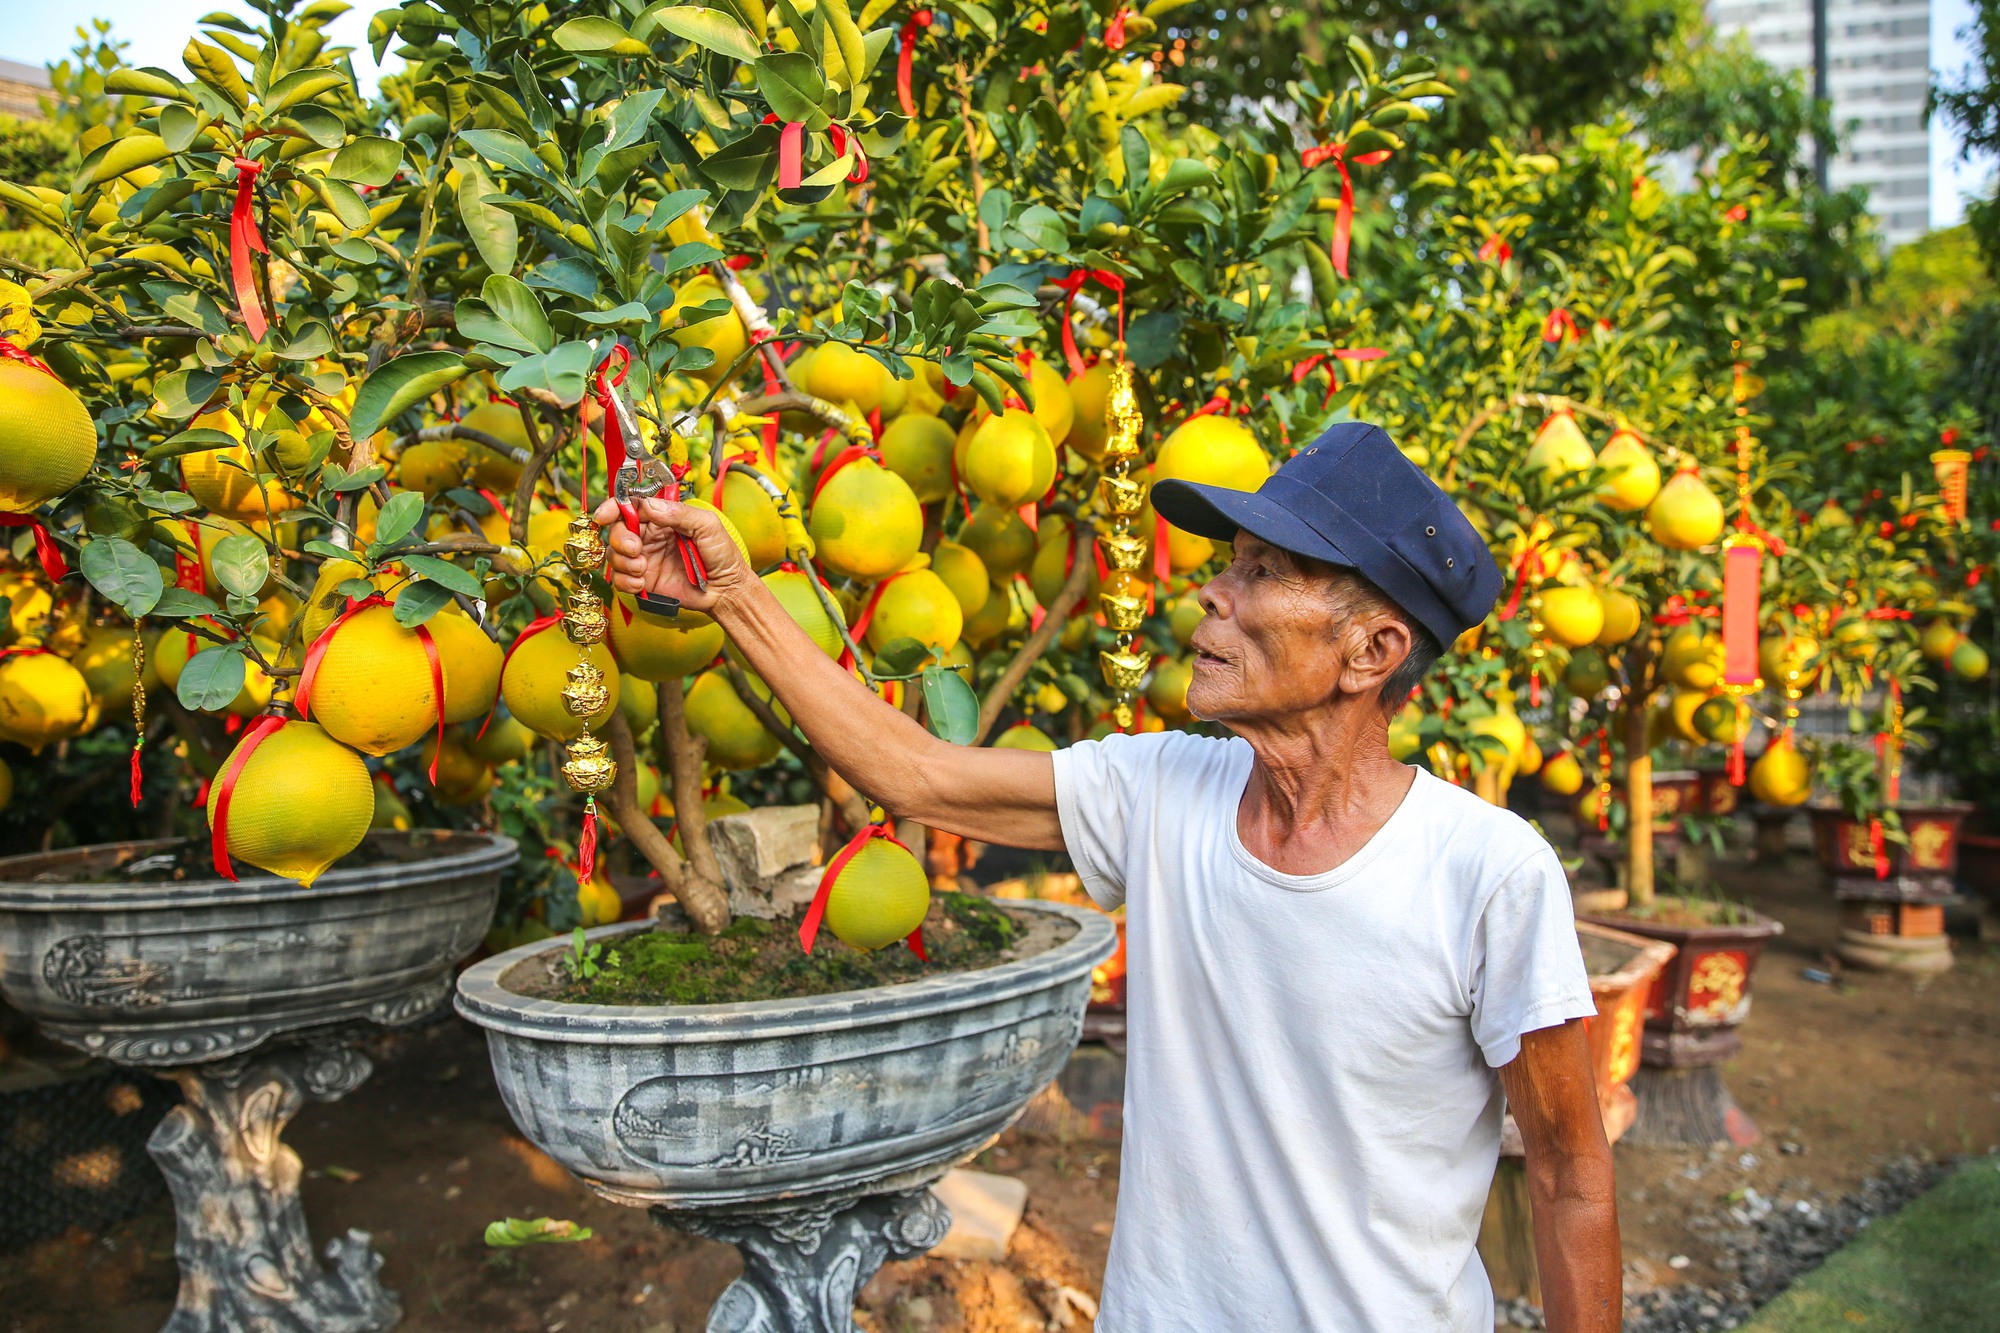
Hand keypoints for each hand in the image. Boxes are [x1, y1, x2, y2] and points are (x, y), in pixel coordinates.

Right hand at [593, 496, 751, 615]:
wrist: (726, 589)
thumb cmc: (722, 554)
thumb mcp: (707, 525)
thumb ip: (680, 513)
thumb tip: (649, 505)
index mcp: (662, 518)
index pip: (631, 506)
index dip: (614, 508)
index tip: (606, 515)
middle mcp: (649, 537)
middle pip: (617, 530)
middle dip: (619, 538)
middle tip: (635, 548)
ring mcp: (644, 559)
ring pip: (614, 555)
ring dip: (623, 562)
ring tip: (643, 569)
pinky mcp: (643, 581)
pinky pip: (620, 580)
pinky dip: (625, 581)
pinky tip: (641, 583)